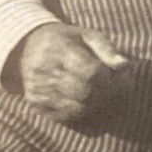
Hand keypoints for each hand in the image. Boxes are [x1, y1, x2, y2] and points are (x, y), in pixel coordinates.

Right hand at [3, 22, 127, 122]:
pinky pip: (68, 115)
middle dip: (107, 91)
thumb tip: (125, 66)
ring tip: (102, 90)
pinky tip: (86, 98)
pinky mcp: (36, 104)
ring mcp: (37, 90)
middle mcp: (43, 71)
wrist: (26, 50)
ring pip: (79, 107)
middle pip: (86, 92)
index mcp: (58, 49)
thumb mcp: (88, 36)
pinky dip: (83, 109)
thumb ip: (108, 49)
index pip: (90, 72)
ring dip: (98, 102)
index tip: (118, 74)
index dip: (110, 77)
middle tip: (115, 85)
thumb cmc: (66, 42)